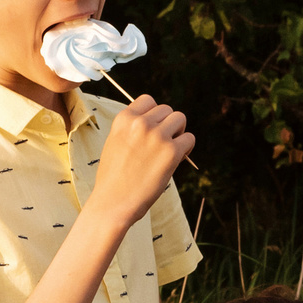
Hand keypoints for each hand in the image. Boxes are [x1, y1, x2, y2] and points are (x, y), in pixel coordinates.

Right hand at [88, 94, 193, 221]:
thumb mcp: (115, 142)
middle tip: (163, 143)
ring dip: (179, 132)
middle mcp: (140, 123)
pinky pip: (189, 139)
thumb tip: (156, 121)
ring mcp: (157, 136)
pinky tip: (178, 158)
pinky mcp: (171, 151)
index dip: (154, 114)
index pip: (148, 100)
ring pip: (180, 119)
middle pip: (167, 109)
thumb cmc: (114, 177)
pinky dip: (187, 148)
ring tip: (171, 149)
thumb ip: (133, 128)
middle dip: (167, 124)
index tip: (153, 128)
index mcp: (124, 119)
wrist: (113, 202)